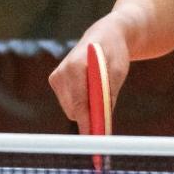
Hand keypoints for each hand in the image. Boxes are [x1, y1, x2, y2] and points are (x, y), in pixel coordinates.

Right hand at [48, 20, 129, 134]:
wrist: (105, 35)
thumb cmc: (115, 52)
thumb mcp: (118, 72)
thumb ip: (109, 96)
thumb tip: (102, 122)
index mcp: (77, 65)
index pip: (80, 102)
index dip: (88, 122)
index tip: (95, 139)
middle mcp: (62, 71)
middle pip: (74, 109)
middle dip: (89, 119)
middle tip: (106, 127)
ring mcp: (56, 76)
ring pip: (71, 109)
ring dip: (86, 110)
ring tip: (102, 97)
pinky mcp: (55, 81)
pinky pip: (69, 103)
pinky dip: (81, 104)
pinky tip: (92, 91)